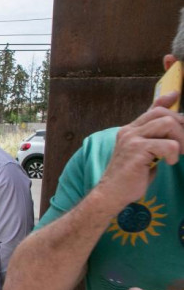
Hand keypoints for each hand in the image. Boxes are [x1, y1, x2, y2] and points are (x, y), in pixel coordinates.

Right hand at [93, 92, 183, 210]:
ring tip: (179, 153)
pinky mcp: (136, 150)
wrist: (111, 194)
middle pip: (162, 114)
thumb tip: (172, 131)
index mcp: (130, 131)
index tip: (177, 96)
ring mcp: (131, 139)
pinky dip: (173, 154)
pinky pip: (167, 145)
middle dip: (181, 126)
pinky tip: (168, 163)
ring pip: (167, 124)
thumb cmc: (130, 177)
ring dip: (181, 139)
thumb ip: (155, 141)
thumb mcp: (145, 155)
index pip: (151, 109)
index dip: (167, 101)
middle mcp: (129, 131)